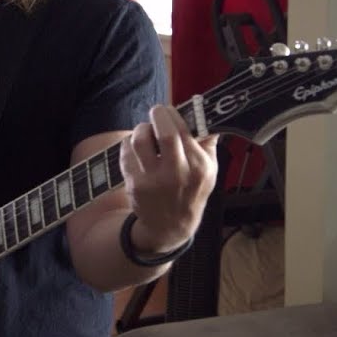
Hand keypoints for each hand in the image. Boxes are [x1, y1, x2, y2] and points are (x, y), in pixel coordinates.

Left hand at [118, 105, 218, 253]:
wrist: (170, 225)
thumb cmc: (192, 193)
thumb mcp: (210, 172)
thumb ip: (208, 144)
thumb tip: (206, 118)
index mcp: (198, 167)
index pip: (183, 130)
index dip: (173, 114)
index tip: (169, 110)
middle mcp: (176, 173)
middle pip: (162, 132)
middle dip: (157, 115)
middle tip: (156, 112)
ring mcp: (153, 180)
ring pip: (139, 139)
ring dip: (141, 129)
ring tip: (146, 132)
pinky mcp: (134, 184)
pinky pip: (126, 153)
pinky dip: (129, 145)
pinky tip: (136, 148)